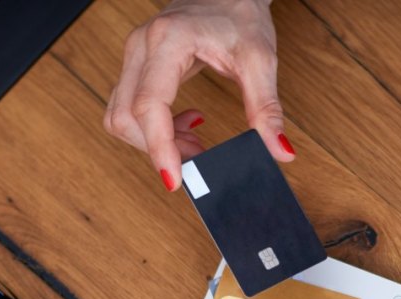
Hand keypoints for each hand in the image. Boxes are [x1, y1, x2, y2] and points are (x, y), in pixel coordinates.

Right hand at [104, 0, 292, 189]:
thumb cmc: (240, 13)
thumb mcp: (260, 60)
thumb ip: (267, 109)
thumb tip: (279, 150)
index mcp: (168, 40)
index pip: (148, 105)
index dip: (158, 147)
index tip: (175, 179)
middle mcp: (142, 47)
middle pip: (126, 116)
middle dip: (158, 149)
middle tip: (198, 158)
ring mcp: (134, 56)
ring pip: (120, 115)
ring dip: (153, 142)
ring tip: (193, 143)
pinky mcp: (136, 66)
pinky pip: (128, 108)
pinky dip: (151, 130)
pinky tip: (185, 127)